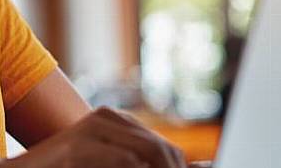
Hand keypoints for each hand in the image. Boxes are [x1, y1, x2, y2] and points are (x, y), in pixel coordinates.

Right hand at [5, 106, 186, 167]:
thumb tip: (202, 167)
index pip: (165, 149)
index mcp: (113, 120)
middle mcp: (104, 118)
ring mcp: (90, 131)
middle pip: (161, 150)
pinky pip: (125, 162)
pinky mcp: (77, 150)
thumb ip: (139, 163)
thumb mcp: (105, 165)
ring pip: (148, 153)